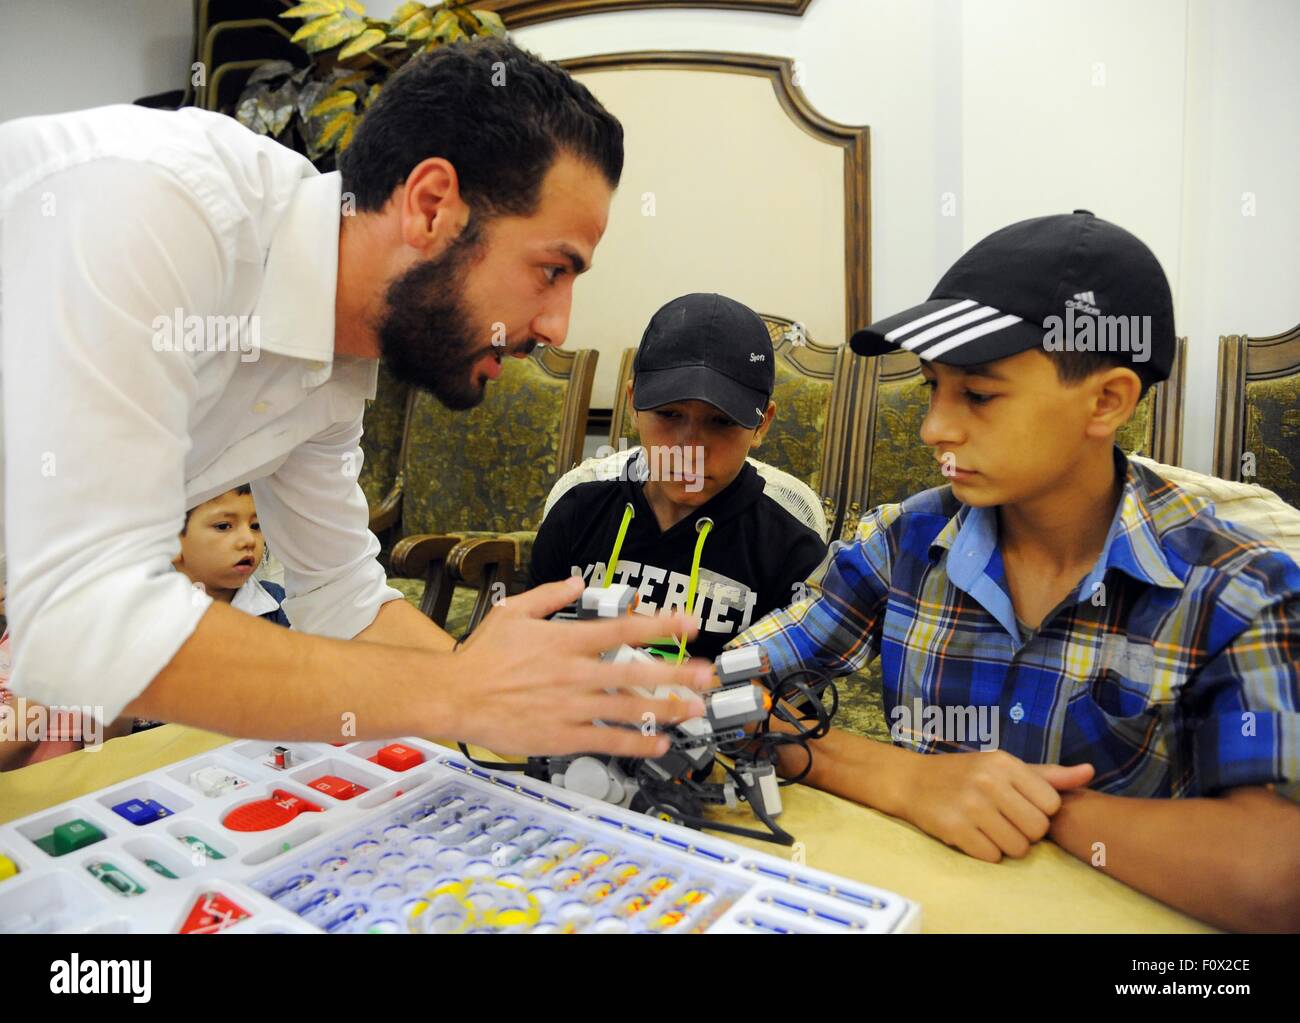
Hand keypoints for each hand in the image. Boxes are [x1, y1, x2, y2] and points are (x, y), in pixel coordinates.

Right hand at [444, 577, 714, 757]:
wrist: (454, 696)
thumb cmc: (481, 656)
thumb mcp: (513, 611)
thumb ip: (550, 594)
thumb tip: (577, 580)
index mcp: (566, 640)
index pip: (623, 629)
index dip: (661, 625)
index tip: (689, 623)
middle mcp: (575, 673)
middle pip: (636, 672)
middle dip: (676, 673)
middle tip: (707, 675)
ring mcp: (571, 706)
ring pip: (628, 708)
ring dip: (666, 709)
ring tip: (694, 711)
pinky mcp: (561, 736)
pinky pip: (607, 740)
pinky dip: (636, 742)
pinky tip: (658, 742)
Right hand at [899, 749, 1094, 861]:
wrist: (911, 781)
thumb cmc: (965, 774)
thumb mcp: (1003, 766)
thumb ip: (1048, 775)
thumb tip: (1090, 772)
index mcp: (1004, 763)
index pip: (1051, 804)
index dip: (1039, 811)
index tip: (1019, 806)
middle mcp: (988, 782)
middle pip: (1037, 829)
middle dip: (1025, 832)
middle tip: (1004, 820)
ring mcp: (970, 805)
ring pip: (1017, 847)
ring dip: (1006, 844)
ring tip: (989, 828)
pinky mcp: (954, 828)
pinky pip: (992, 856)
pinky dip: (985, 852)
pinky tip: (973, 835)